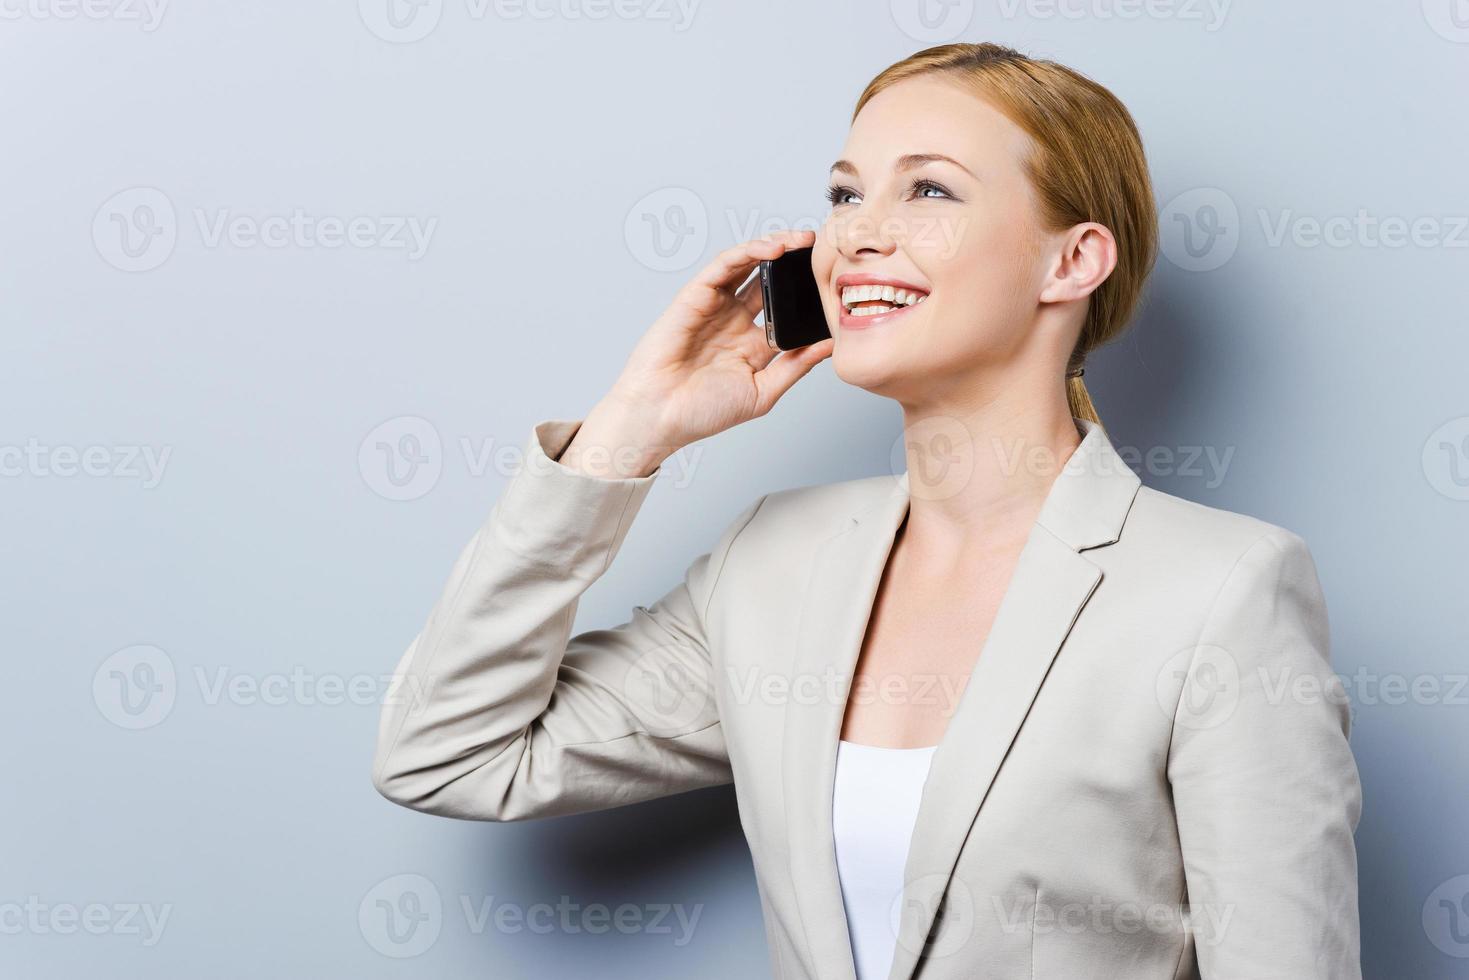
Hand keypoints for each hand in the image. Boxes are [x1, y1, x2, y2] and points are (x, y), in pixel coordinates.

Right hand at [562, 229, 833, 477]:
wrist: (661, 416)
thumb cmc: (703, 411)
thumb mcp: (763, 392)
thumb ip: (796, 366)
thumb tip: (831, 345)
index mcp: (752, 343)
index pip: (786, 309)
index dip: (808, 293)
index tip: (835, 281)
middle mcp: (734, 320)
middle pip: (770, 280)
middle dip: (797, 263)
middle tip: (824, 249)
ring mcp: (716, 305)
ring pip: (749, 265)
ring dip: (776, 247)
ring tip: (803, 239)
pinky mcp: (696, 295)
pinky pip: (725, 265)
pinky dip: (749, 251)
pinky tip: (774, 248)